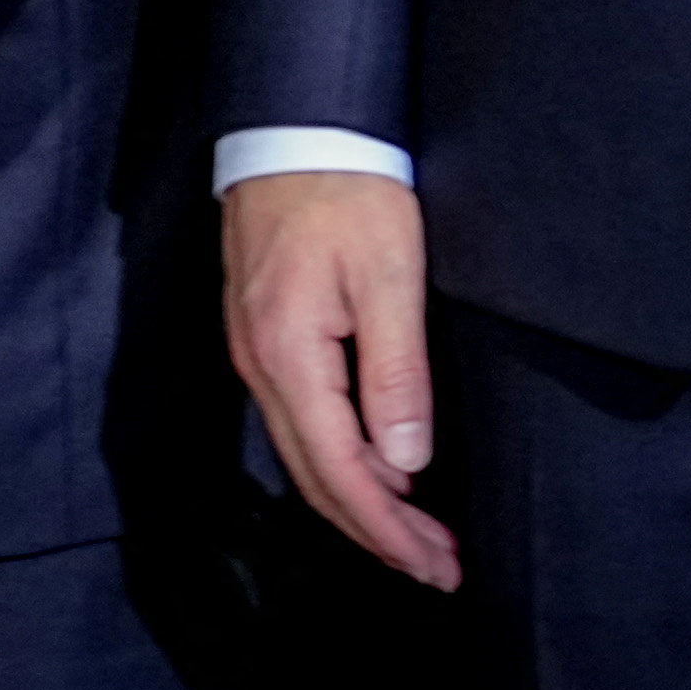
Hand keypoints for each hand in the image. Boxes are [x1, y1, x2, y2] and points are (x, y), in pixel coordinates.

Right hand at [223, 169, 456, 589]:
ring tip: (416, 532)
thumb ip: (396, 372)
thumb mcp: (389, 276)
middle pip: (314, 475)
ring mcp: (252, 347)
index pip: (341, 470)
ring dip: (359, 500)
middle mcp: (258, 362)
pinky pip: (296, 420)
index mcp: (288, 355)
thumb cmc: (346, 188)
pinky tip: (374, 466)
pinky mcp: (260, 331)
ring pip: (303, 452)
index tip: (437, 563)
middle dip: (377, 531)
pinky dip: (338, 460)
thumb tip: (406, 462)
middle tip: (437, 567)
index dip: (390, 528)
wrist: (292, 122)